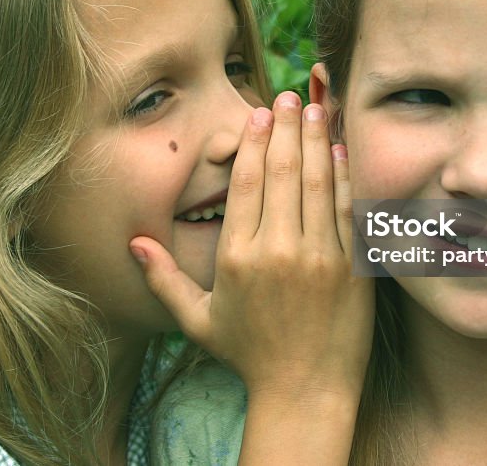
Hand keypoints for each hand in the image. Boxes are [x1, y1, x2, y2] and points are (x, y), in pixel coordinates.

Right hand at [130, 90, 373, 401]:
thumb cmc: (248, 355)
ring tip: (314, 107)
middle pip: (283, 172)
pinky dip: (343, 174)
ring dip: (316, 139)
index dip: (254, 141)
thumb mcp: (197, 321)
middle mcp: (277, 250)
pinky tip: (340, 147)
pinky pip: (346, 208)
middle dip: (286, 127)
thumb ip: (164, 279)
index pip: (248, 183)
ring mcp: (319, 256)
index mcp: (237, 257)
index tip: (259, 113)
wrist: (305, 391)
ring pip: (317, 182)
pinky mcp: (351, 266)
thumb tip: (134, 244)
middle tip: (288, 96)